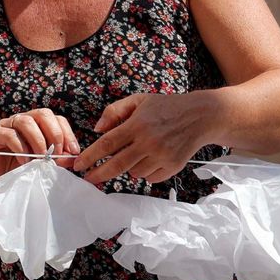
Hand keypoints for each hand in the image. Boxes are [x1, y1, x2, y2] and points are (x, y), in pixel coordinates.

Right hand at [0, 108, 81, 184]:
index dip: (67, 133)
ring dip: (38, 140)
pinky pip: (9, 134)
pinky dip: (20, 147)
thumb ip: (56, 159)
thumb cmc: (14, 172)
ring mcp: (6, 125)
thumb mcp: (40, 165)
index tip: (73, 151)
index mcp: (36, 126)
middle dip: (54, 133)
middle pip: (43, 114)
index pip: (56, 119)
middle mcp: (22, 121)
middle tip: (56, 153)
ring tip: (41, 157)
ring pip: (26, 121)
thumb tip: (73, 157)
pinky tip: (24, 162)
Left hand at [73, 93, 207, 185]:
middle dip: (99, 174)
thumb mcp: (139, 100)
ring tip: (139, 152)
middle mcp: (149, 141)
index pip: (108, 143)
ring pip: (134, 173)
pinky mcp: (173, 166)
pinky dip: (146, 172)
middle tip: (88, 179)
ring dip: (129, 167)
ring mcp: (162, 156)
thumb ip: (115, 111)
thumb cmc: (166, 107)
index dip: (90, 156)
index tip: (78, 165)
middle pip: (117, 165)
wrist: (201, 116)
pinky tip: (153, 157)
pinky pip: (150, 178)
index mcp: (138, 124)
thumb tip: (97, 129)